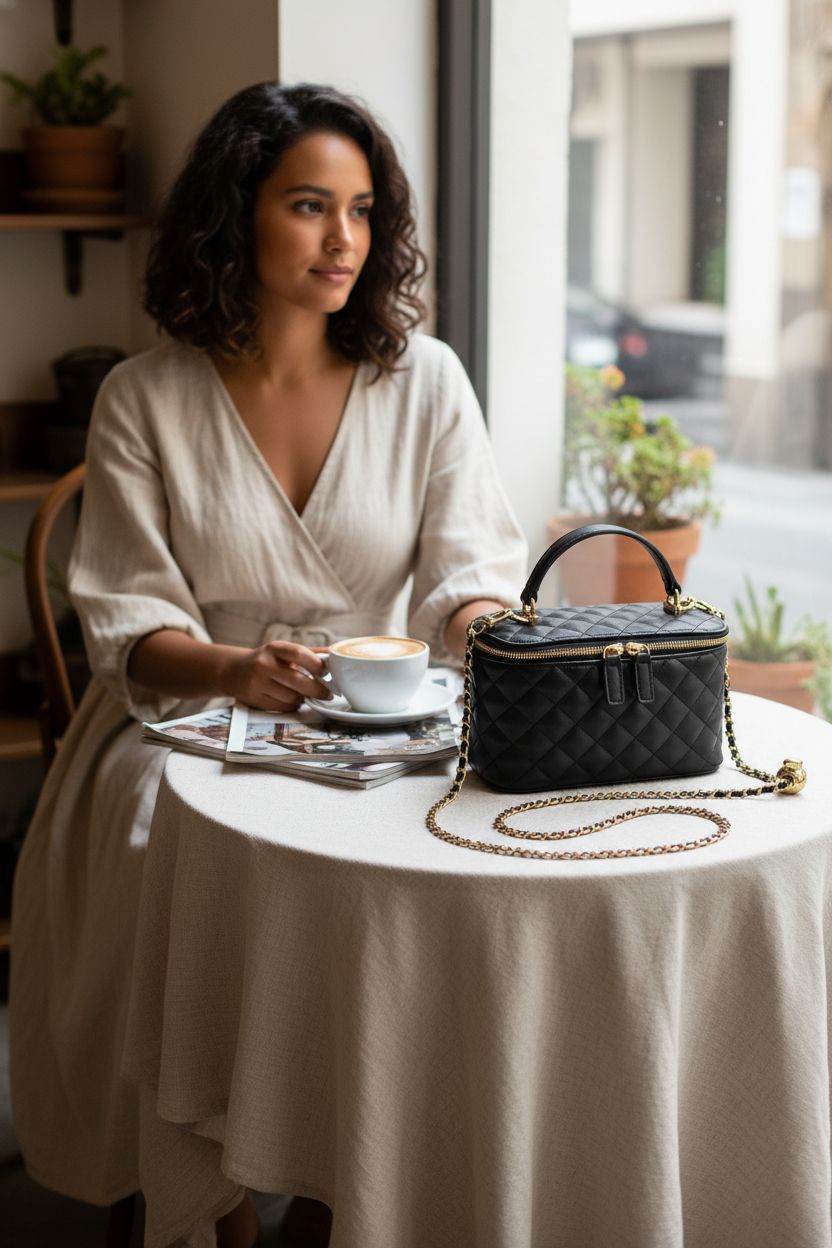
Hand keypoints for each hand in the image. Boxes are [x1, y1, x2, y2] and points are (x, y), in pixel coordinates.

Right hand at [218, 642, 332, 711]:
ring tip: (305, 694)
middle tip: (328, 694)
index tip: (327, 673)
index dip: (316, 664)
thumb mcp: (283, 651)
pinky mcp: (255, 700)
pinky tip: (291, 699)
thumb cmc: (266, 660)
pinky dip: (292, 706)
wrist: (233, 671)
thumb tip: (336, 654)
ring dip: (303, 699)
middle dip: (317, 690)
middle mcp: (264, 664)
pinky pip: (282, 707)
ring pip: (292, 698)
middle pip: (298, 681)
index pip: (299, 654)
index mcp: (274, 648)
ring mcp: (257, 683)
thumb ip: (309, 653)